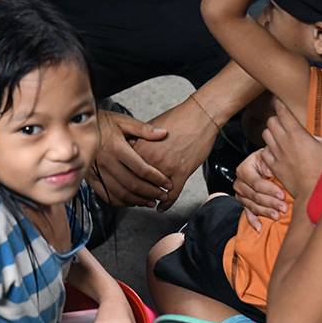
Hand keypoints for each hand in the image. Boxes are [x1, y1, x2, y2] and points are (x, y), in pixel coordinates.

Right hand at [86, 109, 169, 206]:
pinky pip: (106, 195)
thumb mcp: (123, 120)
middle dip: (151, 192)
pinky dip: (120, 202)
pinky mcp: (90, 178)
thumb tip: (163, 133)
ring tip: (150, 202)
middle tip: (162, 196)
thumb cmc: (101, 122)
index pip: (141, 169)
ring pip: (120, 193)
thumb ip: (143, 129)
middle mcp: (106, 162)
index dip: (157, 179)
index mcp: (117, 148)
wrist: (75, 125)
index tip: (167, 183)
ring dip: (138, 200)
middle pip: (132, 184)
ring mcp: (97, 172)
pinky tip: (131, 202)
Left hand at [130, 95, 220, 210]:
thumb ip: (138, 141)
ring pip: (154, 191)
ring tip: (148, 202)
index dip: (122, 179)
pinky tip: (162, 207)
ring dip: (151, 198)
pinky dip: (167, 203)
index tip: (121, 185)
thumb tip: (129, 149)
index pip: (125, 169)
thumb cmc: (178, 118)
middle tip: (134, 198)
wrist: (200, 115)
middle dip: (135, 193)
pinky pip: (172, 194)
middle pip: (136, 183)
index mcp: (140, 146)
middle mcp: (151, 158)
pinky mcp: (182, 172)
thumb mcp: (150, 127)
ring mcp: (166, 167)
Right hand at [232, 148, 284, 231]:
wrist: (265, 163)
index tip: (282, 195)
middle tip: (283, 207)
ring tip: (277, 216)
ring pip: (252, 206)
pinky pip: (247, 213)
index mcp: (244, 169)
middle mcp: (240, 182)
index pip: (256, 183)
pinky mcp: (244, 203)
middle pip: (254, 196)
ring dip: (265, 212)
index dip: (270, 190)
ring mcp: (241, 194)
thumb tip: (268, 172)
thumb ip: (269, 163)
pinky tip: (259, 227)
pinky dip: (253, 221)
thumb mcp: (269, 157)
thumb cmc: (269, 161)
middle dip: (270, 203)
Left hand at [262, 99, 321, 198]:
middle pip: (270, 121)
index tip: (282, 102)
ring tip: (280, 133)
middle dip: (276, 118)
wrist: (314, 194)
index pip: (281, 111)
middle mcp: (283, 142)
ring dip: (271, 132)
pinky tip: (278, 150)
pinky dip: (268, 148)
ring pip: (265, 134)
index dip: (280, 104)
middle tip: (284, 119)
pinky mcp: (274, 166)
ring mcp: (277, 154)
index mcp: (296, 134)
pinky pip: (264, 151)